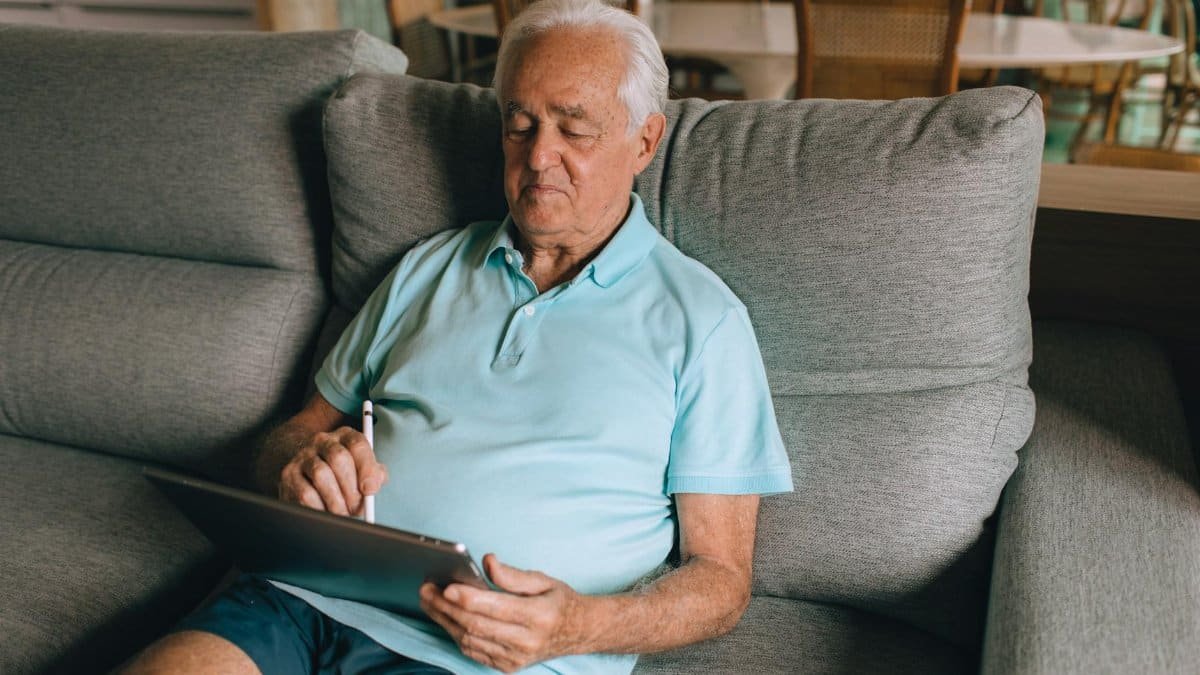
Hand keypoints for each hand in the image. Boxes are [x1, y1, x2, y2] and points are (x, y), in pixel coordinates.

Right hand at [277, 426, 386, 515]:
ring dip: (335, 500)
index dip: (367, 467)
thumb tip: (374, 485)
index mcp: (345, 436)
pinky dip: (319, 507)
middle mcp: (323, 441)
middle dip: (351, 488)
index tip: (370, 489)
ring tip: (342, 513)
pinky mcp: (288, 474)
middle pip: (339, 458)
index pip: (358, 444)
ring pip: (321, 475)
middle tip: (356, 508)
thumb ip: (374, 475)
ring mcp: (303, 455)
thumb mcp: (361, 468)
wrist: (303, 467)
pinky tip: (325, 513)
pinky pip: (305, 493)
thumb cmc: (341, 472)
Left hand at [419, 554, 588, 672]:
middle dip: (446, 607)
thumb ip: (512, 574)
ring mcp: (516, 658)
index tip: (446, 586)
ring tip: (429, 601)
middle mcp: (526, 641)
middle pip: (476, 625)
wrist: (579, 632)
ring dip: (445, 621)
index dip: (467, 598)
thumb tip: (487, 561)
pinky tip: (446, 618)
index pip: (495, 608)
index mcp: (538, 616)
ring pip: (470, 640)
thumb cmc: (559, 602)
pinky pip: (474, 652)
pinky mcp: (508, 667)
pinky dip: (457, 634)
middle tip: (427, 590)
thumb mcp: (543, 580)